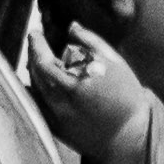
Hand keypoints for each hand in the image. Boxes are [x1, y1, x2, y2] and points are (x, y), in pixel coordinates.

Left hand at [25, 14, 153, 163]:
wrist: (131, 136)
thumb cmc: (127, 98)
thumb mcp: (114, 63)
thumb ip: (91, 42)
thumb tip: (71, 27)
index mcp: (76, 84)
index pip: (42, 60)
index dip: (36, 45)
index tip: (35, 33)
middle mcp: (62, 103)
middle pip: (34, 74)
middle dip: (33, 56)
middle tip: (36, 44)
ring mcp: (58, 119)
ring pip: (34, 90)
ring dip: (33, 73)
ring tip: (40, 62)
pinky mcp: (57, 130)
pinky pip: (37, 107)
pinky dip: (34, 92)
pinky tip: (39, 84)